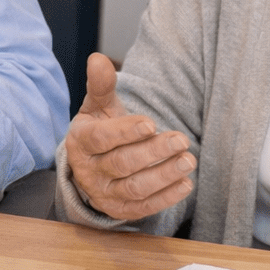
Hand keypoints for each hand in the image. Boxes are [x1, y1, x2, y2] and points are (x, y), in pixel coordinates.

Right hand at [64, 53, 194, 220]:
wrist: (92, 166)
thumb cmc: (100, 129)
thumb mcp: (98, 106)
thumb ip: (101, 84)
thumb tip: (98, 58)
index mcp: (81, 142)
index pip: (102, 139)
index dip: (126, 132)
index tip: (151, 124)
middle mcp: (89, 171)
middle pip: (122, 164)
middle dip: (153, 153)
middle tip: (181, 140)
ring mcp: (103, 194)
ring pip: (134, 188)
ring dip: (164, 176)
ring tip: (188, 161)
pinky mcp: (119, 210)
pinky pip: (143, 207)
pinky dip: (166, 197)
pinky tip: (186, 183)